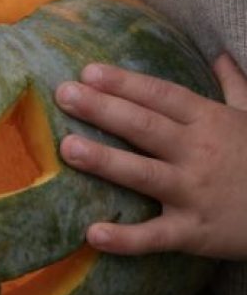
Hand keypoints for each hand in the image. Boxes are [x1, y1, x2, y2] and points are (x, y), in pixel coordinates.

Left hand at [54, 54, 246, 259]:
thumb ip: (235, 87)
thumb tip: (222, 55)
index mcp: (210, 121)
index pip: (161, 96)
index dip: (125, 82)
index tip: (89, 72)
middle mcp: (199, 153)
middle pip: (145, 126)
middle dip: (102, 109)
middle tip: (63, 95)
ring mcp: (196, 193)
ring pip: (144, 174)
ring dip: (105, 161)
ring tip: (68, 148)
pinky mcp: (195, 233)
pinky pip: (156, 236)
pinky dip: (126, 239)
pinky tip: (93, 234)